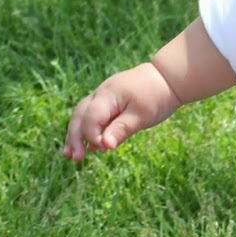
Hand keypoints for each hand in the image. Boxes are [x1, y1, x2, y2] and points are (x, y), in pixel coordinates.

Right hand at [63, 62, 178, 161]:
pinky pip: (90, 115)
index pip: (91, 117)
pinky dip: (86, 129)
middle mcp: (100, 94)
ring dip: (75, 134)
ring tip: (69, 155)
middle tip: (74, 158)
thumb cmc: (156, 97)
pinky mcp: (107, 102)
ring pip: (81, 115)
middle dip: (74, 137)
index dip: (92, 135)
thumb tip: (105, 145)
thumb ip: (122, 129)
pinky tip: (86, 145)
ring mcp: (102, 96)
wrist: (166, 78)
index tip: (103, 149)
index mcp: (108, 95)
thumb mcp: (142, 115)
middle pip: (79, 116)